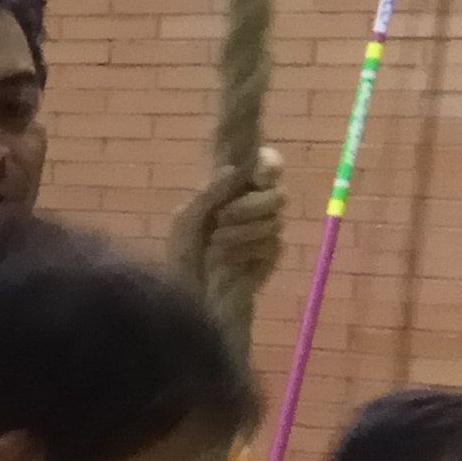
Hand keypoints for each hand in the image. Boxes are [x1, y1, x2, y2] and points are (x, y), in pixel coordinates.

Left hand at [168, 146, 287, 303]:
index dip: (269, 166)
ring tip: (215, 243)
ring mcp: (265, 229)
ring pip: (276, 219)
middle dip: (248, 206)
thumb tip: (234, 169)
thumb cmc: (184, 254)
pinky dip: (247, 250)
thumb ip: (208, 192)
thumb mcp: (186, 220)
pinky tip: (228, 260)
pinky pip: (273, 243)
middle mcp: (254, 205)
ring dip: (243, 231)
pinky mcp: (271, 253)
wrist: (193, 296)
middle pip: (278, 193)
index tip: (257, 178)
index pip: (267, 164)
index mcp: (234, 189)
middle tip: (220, 217)